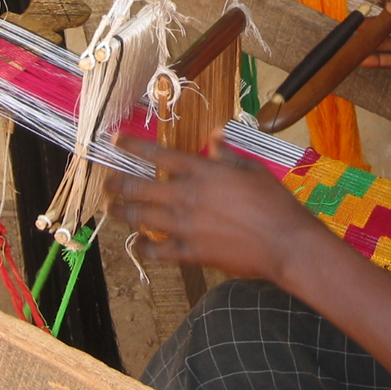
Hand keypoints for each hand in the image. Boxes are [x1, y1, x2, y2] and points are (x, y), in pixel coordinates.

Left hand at [105, 132, 327, 282]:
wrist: (284, 243)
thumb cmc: (274, 202)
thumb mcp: (253, 168)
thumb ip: (228, 154)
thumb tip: (215, 137)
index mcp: (202, 171)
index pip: (158, 154)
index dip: (132, 146)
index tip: (115, 140)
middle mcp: (186, 195)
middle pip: (138, 187)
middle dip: (116, 183)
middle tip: (106, 182)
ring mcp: (184, 225)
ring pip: (139, 217)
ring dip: (121, 211)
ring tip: (111, 208)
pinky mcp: (189, 252)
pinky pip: (156, 250)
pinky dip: (143, 246)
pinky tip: (139, 243)